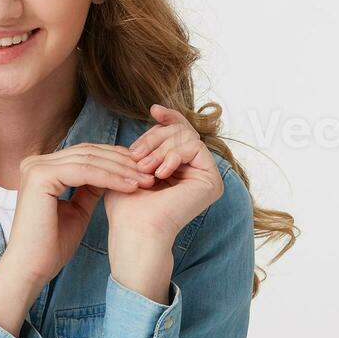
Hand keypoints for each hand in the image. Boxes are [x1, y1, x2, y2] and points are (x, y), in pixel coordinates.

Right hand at [0, 141, 156, 289]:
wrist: (32, 269)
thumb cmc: (51, 246)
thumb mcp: (77, 210)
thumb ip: (89, 189)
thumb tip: (110, 174)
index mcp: (42, 168)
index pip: (85, 154)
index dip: (115, 160)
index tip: (142, 172)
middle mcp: (36, 163)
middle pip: (88, 152)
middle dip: (122, 162)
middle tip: (150, 173)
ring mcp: (36, 167)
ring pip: (89, 159)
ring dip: (121, 170)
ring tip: (145, 181)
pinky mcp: (40, 177)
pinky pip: (84, 171)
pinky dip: (110, 178)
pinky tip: (130, 187)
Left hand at [105, 104, 224, 244]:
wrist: (134, 228)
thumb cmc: (126, 205)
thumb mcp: (132, 165)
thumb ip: (146, 144)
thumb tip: (155, 116)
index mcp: (179, 170)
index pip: (180, 133)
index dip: (170, 118)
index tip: (154, 109)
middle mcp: (196, 173)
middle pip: (183, 131)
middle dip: (156, 137)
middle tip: (137, 156)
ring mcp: (206, 177)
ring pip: (188, 136)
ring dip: (161, 148)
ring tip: (145, 168)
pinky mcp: (212, 181)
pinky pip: (195, 147)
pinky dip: (173, 156)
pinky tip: (159, 174)